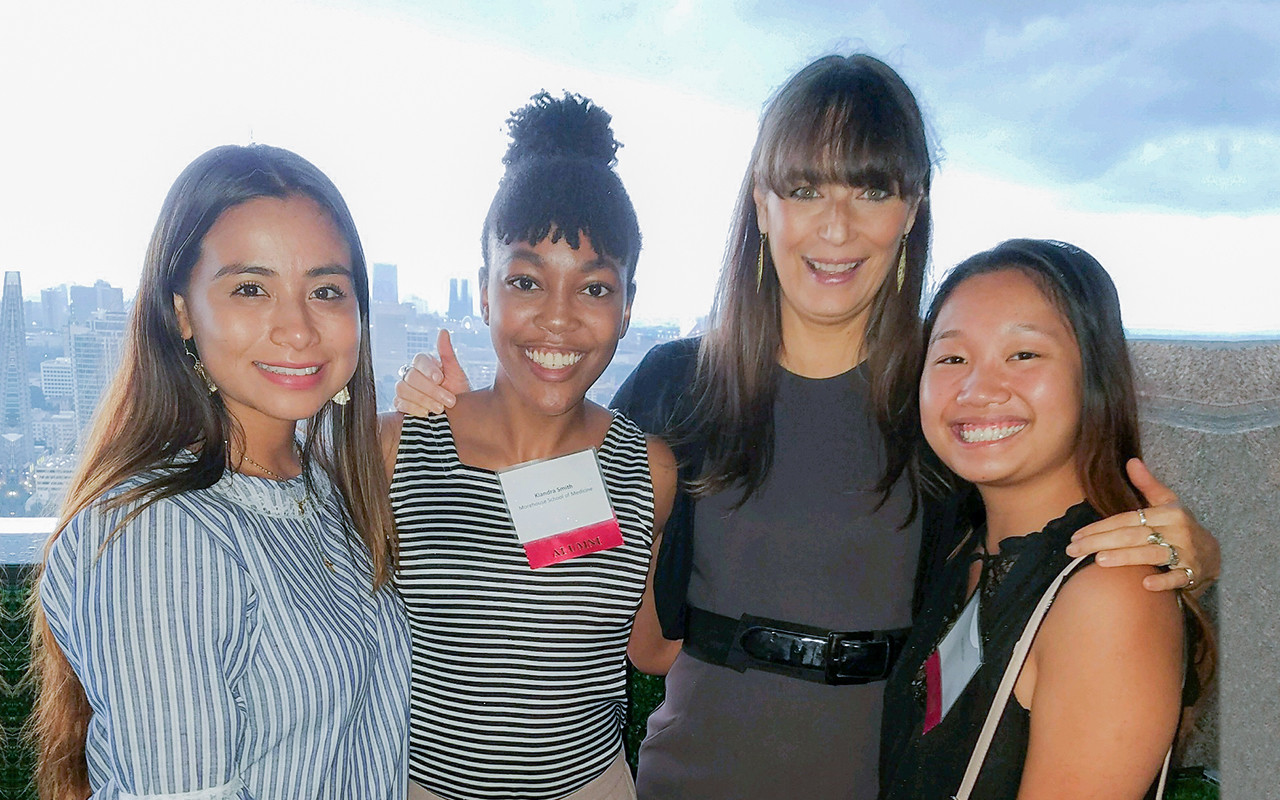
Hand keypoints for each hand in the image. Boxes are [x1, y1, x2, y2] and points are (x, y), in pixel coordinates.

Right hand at [391, 329, 470, 415]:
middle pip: (411, 376)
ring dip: (423, 399)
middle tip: (449, 400)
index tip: (440, 379)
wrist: (457, 413)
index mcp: (425, 364)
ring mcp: (405, 388)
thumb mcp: (456, 372)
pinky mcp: (400, 403)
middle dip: (431, 390)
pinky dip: (413, 408)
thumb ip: (447, 353)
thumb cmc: (457, 391)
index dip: (428, 369)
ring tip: (440, 408)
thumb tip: (443, 331)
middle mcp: (412, 374)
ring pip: (403, 388)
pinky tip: (427, 413)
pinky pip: (399, 402)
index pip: (419, 359)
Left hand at [1066, 459, 1219, 592]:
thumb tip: (1131, 461)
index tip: (1076, 535)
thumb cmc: (1180, 526)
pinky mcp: (1193, 573)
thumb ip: (1148, 484)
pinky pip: (1177, 578)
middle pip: (1132, 536)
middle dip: (1100, 542)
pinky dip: (1162, 581)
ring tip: (1098, 560)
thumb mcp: (1168, 503)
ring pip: (1151, 554)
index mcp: (1168, 513)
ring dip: (1125, 557)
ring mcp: (1186, 553)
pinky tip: (1144, 584)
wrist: (1213, 554)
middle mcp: (1177, 531)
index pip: (1127, 519)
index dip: (1100, 527)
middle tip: (1073, 549)